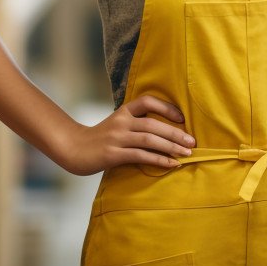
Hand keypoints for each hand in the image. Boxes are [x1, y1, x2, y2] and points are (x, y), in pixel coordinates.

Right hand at [52, 95, 194, 175]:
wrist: (74, 149)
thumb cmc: (100, 138)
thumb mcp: (118, 123)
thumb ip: (136, 122)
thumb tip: (165, 128)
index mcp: (124, 111)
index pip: (148, 101)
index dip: (166, 107)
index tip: (182, 118)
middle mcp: (121, 121)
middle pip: (153, 124)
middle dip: (176, 133)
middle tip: (193, 142)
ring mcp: (117, 138)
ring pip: (150, 140)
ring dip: (171, 147)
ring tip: (187, 153)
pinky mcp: (114, 155)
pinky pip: (141, 156)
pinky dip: (160, 160)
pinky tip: (172, 164)